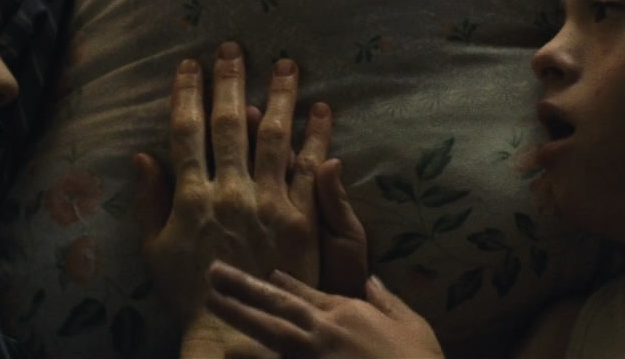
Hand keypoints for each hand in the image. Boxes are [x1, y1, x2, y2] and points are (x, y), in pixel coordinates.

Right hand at [134, 41, 334, 327]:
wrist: (236, 330)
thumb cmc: (190, 291)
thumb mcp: (155, 249)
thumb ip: (150, 202)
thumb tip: (143, 156)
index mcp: (190, 197)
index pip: (186, 132)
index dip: (187, 94)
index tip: (190, 65)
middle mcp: (229, 192)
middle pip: (228, 125)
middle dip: (230, 82)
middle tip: (234, 48)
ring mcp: (268, 203)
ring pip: (273, 137)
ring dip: (279, 96)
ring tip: (287, 64)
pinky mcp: (300, 219)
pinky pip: (310, 168)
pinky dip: (317, 136)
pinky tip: (321, 109)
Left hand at [205, 261, 444, 358]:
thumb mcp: (414, 325)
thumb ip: (388, 302)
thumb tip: (372, 281)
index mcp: (349, 312)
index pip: (308, 293)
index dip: (284, 283)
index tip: (266, 275)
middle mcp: (325, 330)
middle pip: (277, 304)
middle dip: (244, 288)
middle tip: (212, 273)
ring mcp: (313, 356)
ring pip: (269, 330)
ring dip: (239, 315)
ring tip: (210, 302)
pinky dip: (255, 357)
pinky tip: (230, 352)